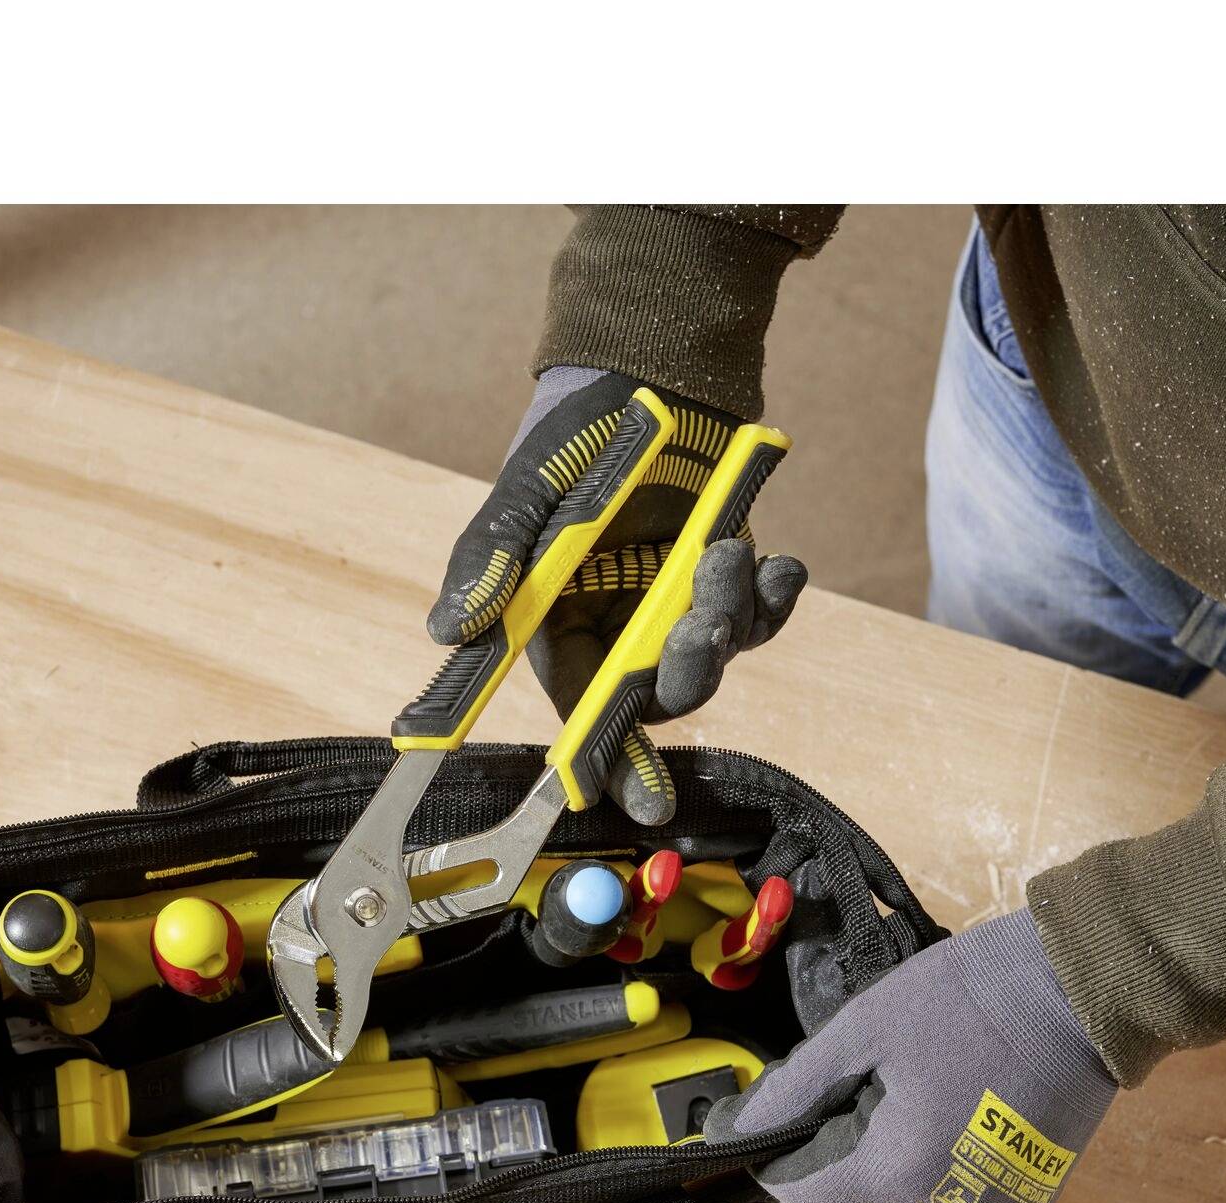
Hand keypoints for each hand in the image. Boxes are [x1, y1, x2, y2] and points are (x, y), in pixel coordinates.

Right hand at [428, 366, 806, 822]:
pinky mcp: (727, 579)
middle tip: (699, 630)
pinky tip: (779, 565)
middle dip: (688, 672)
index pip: (586, 721)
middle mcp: (623, 634)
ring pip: (716, 654)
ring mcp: (679, 608)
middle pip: (662, 695)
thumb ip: (488, 563)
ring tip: (724, 555)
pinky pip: (761, 613)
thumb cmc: (569, 440)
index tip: (648, 806)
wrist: (642, 373)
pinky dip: (775, 596)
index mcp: (564, 634)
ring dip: (728, 617)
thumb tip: (446, 633)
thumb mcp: (521, 497)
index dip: (614, 767)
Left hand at [704, 908, 1117, 1202]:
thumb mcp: (864, 1028)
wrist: (1081, 990)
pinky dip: (939, 1176)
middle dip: (824, 1179)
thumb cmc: (966, 998)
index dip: (773, 1163)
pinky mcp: (1030, 1201)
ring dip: (882, 1179)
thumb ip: (795, 1086)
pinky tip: (943, 1122)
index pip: (803, 1195)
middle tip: (823, 1119)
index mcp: (895, 1170)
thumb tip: (735, 1126)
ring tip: (886, 1109)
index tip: (764, 1130)